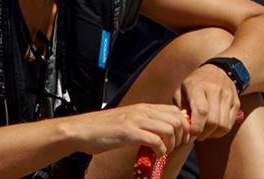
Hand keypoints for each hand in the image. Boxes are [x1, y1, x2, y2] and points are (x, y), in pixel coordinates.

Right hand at [66, 103, 190, 155]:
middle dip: (181, 135)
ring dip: (172, 144)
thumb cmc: (103, 129)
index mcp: (143, 107)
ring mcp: (135, 120)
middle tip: (175, 146)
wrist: (81, 130)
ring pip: (170, 129)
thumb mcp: (127, 121)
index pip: (174, 110)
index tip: (181, 138)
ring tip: (164, 151)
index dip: (183, 125)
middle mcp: (142, 111)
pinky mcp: (129, 132)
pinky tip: (155, 155)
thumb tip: (161, 131)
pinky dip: (160, 150)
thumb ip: (144, 122)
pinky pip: (156, 140)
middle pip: (176, 119)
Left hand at [173, 64, 240, 140]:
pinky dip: (221, 131)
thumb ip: (181, 109)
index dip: (197, 126)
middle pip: (213, 120)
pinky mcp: (236, 102)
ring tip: (206, 132)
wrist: (215, 71)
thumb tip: (185, 127)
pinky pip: (230, 124)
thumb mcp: (181, 91)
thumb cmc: (194, 84)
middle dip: (204, 133)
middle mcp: (215, 90)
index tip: (192, 134)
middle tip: (197, 135)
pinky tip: (214, 129)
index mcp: (197, 86)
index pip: (201, 110)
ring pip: (223, 125)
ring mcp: (227, 96)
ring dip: (213, 134)